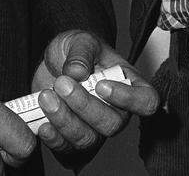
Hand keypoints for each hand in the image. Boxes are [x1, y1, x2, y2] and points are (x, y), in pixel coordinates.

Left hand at [29, 30, 159, 161]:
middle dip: (84, 106)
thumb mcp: (80, 39)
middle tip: (61, 83)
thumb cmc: (77, 50)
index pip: (146, 101)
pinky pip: (67, 149)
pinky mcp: (72, 139)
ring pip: (88, 138)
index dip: (129, 99)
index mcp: (128, 83)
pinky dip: (54, 138)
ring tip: (46, 96)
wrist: (54, 61)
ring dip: (65, 120)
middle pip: (112, 124)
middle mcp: (116, 111)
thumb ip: (81, 52)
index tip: (101, 85)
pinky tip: (43, 124)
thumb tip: (77, 72)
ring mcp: (95, 128)